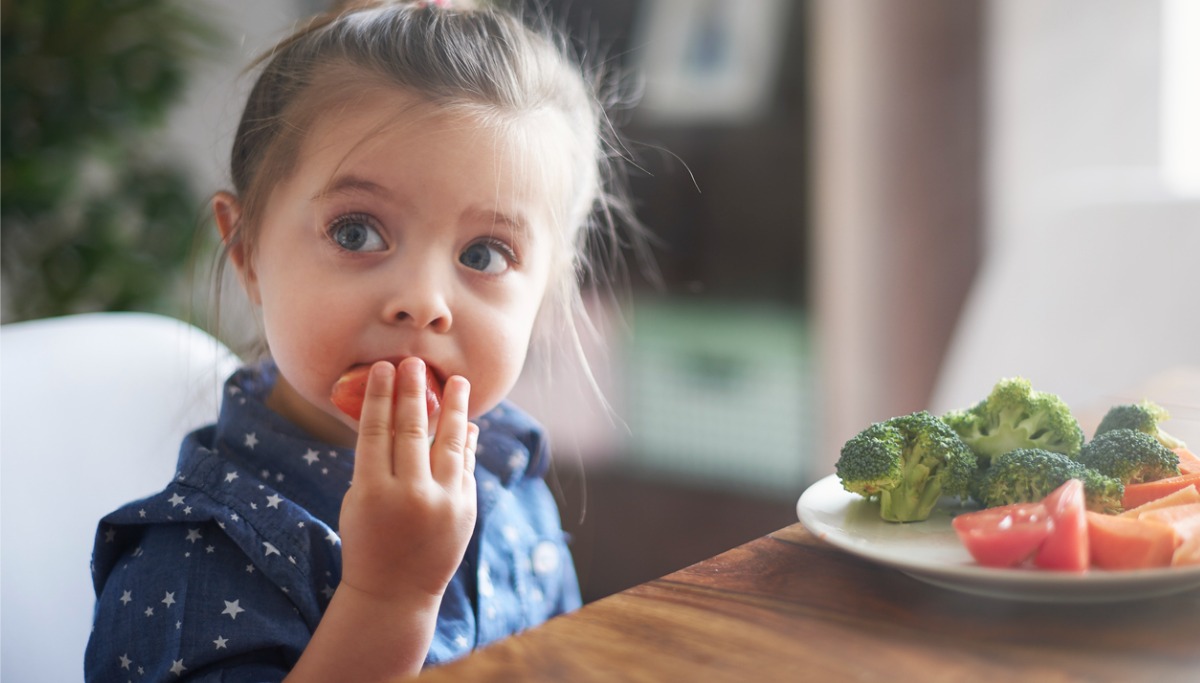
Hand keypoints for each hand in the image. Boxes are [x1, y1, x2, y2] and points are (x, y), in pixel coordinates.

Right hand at [337, 358, 477, 602]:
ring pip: (450, 443)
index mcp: (372, 492)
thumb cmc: (368, 540)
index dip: (381, 396)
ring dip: (454, 408)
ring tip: (458, 381)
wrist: (395, 592)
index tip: (384, 368)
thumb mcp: (358, 501)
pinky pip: (466, 466)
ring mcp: (442, 503)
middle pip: (412, 430)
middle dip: (414, 392)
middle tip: (415, 363)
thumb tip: (397, 416)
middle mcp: (409, 495)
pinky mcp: (465, 510)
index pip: (376, 431)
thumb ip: (376, 462)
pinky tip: (467, 423)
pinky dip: (467, 443)